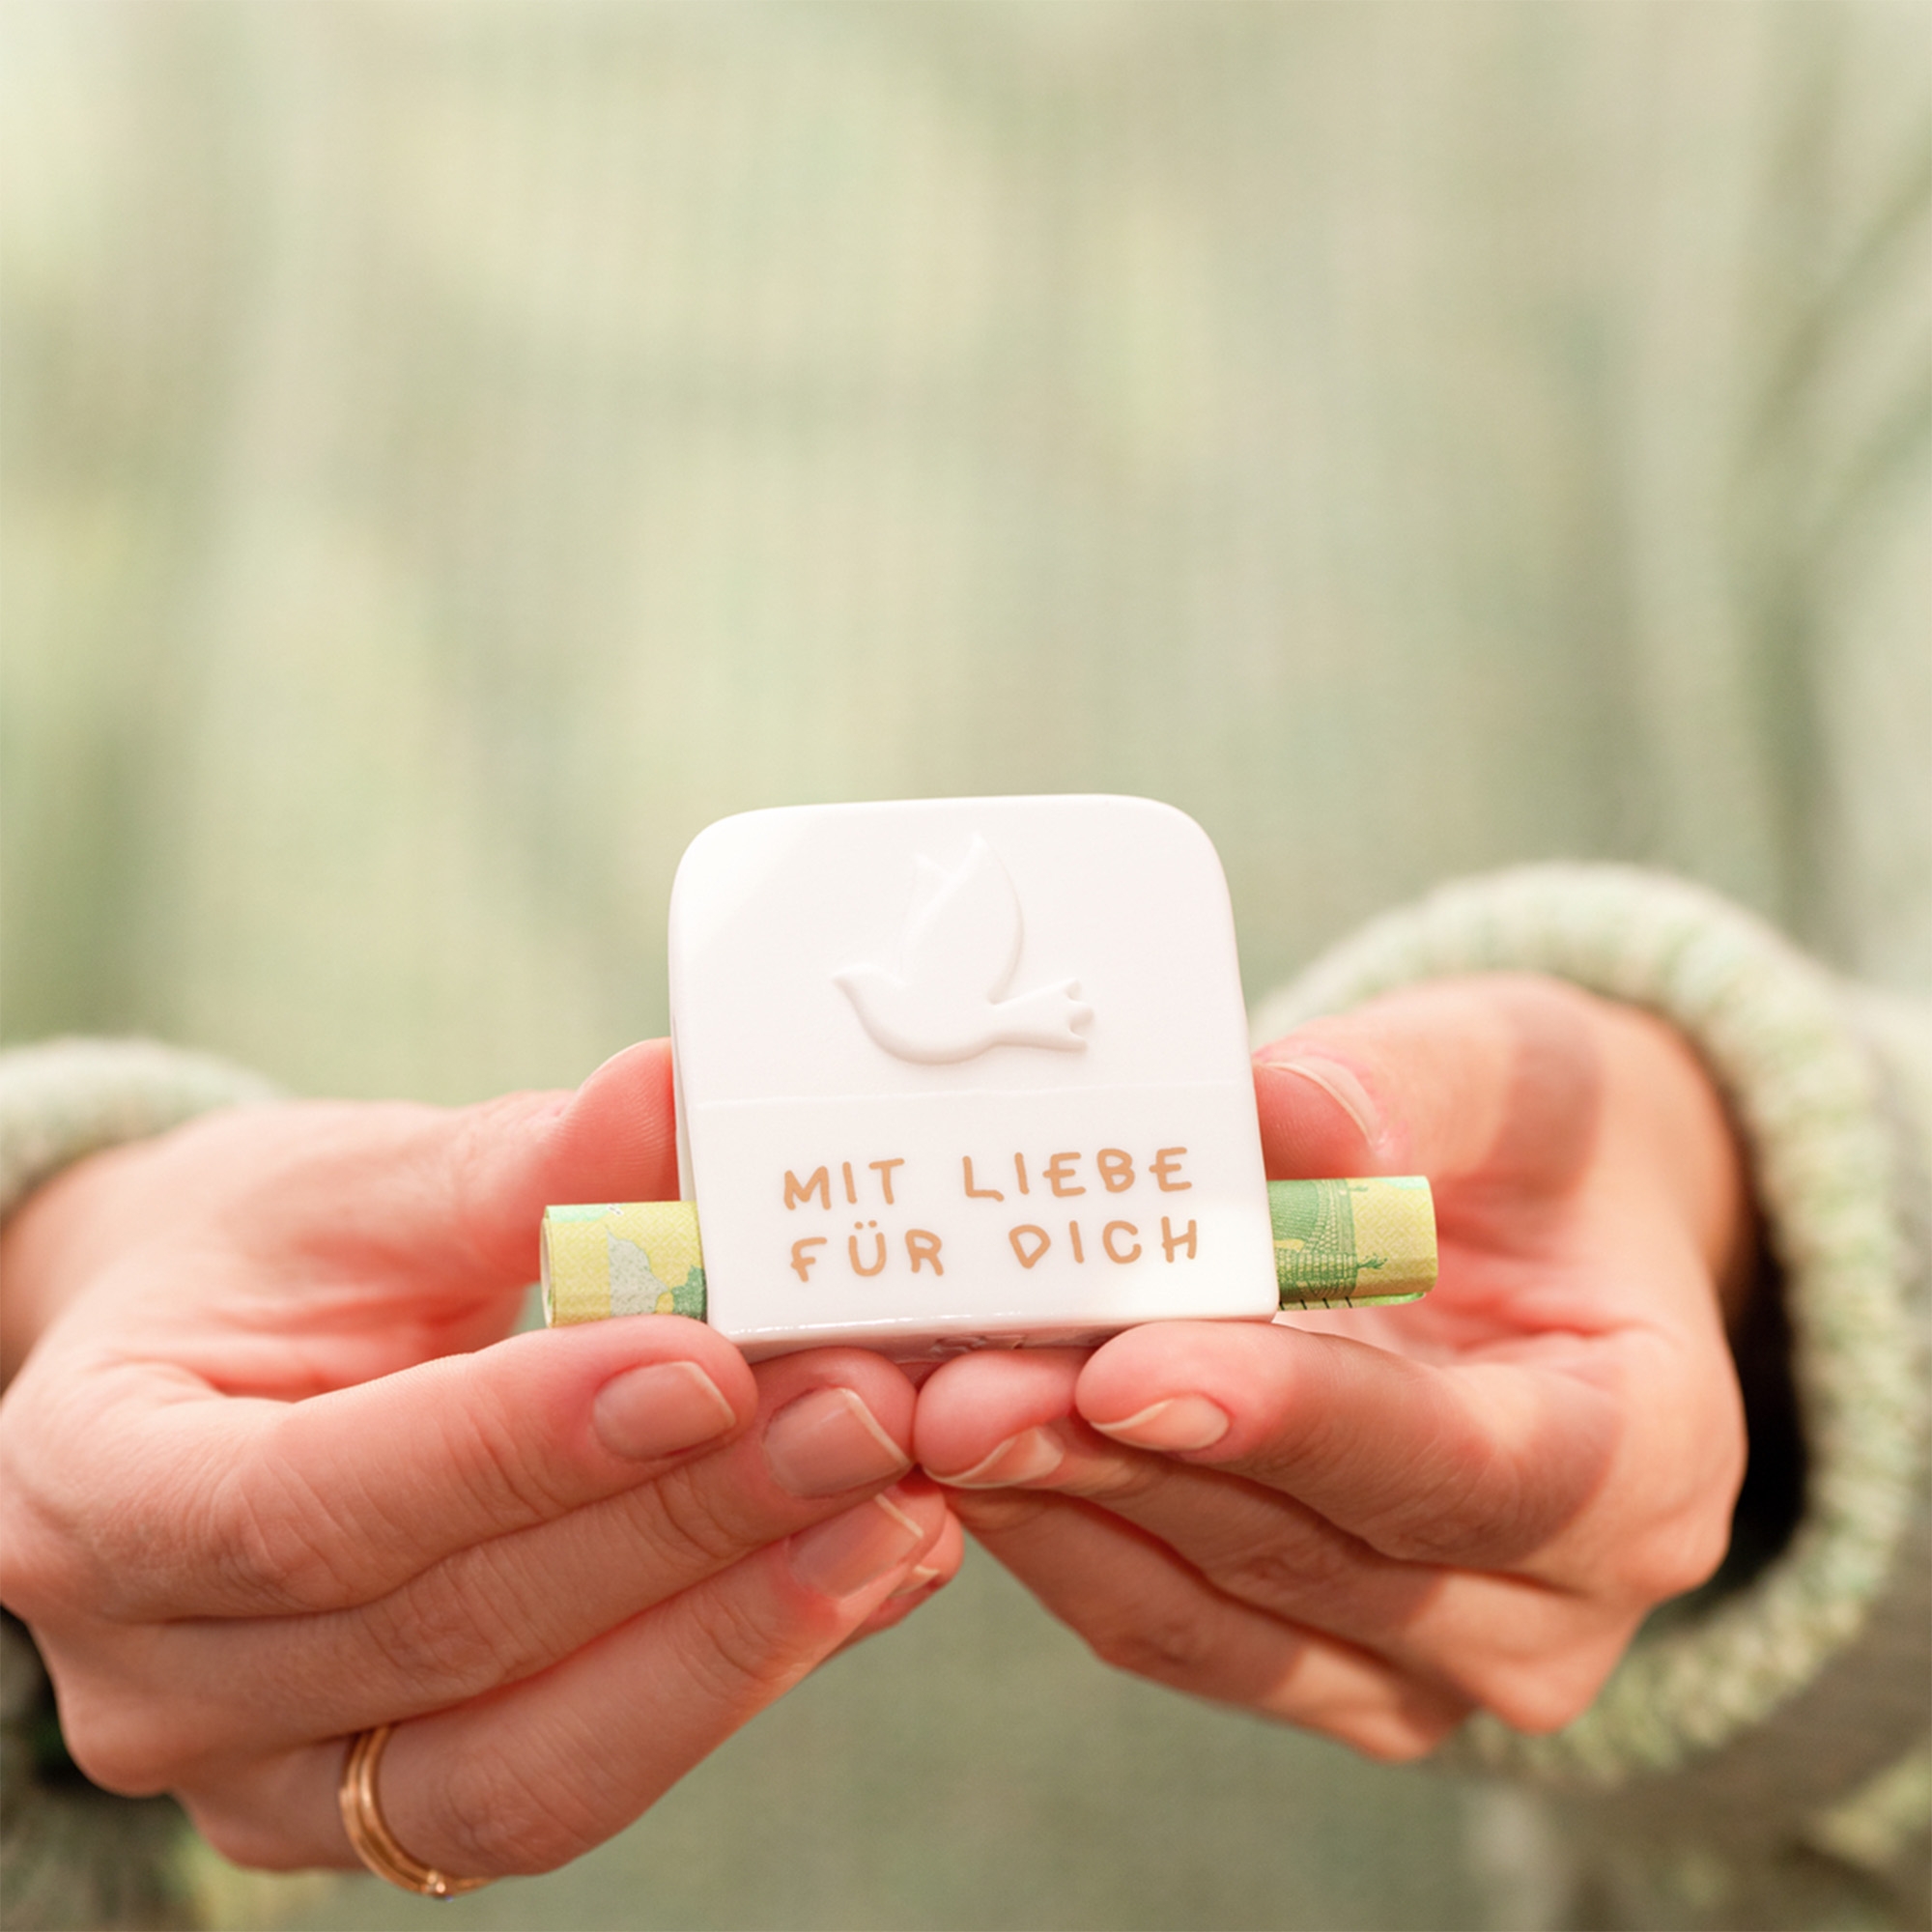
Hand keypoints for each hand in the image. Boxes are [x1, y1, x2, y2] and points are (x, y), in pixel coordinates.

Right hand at [0, 1043, 959, 1874]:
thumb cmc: (267, 1259)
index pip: (308, 1505)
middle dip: (684, 1523)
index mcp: (93, 1494)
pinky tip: (864, 1571)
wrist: (213, 1370)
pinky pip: (578, 1774)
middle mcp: (160, 1678)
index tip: (704, 1363)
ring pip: (530, 1761)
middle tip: (864, 1414)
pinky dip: (731, 1673)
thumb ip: (517, 1170)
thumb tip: (676, 1095)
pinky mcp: (396, 1808)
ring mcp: (273, 1781)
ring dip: (738, 1633)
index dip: (516, 1444)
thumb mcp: (358, 1188)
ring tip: (899, 1513)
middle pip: (447, 1632)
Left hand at [915, 975, 1752, 1759]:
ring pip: (1213, 1612)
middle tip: (957, 1383)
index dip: (1291, 1423)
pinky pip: (1172, 1626)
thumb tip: (1284, 1116)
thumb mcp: (1509, 1070)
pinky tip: (968, 1450)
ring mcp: (1434, 1662)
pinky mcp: (1324, 1669)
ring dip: (1061, 1506)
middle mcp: (1555, 1604)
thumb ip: (1410, 1089)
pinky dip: (1063, 1538)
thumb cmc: (1536, 1143)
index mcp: (1648, 1459)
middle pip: (1307, 1554)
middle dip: (1117, 1461)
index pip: (1463, 1470)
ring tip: (929, 1401)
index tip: (1129, 1365)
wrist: (1533, 1233)